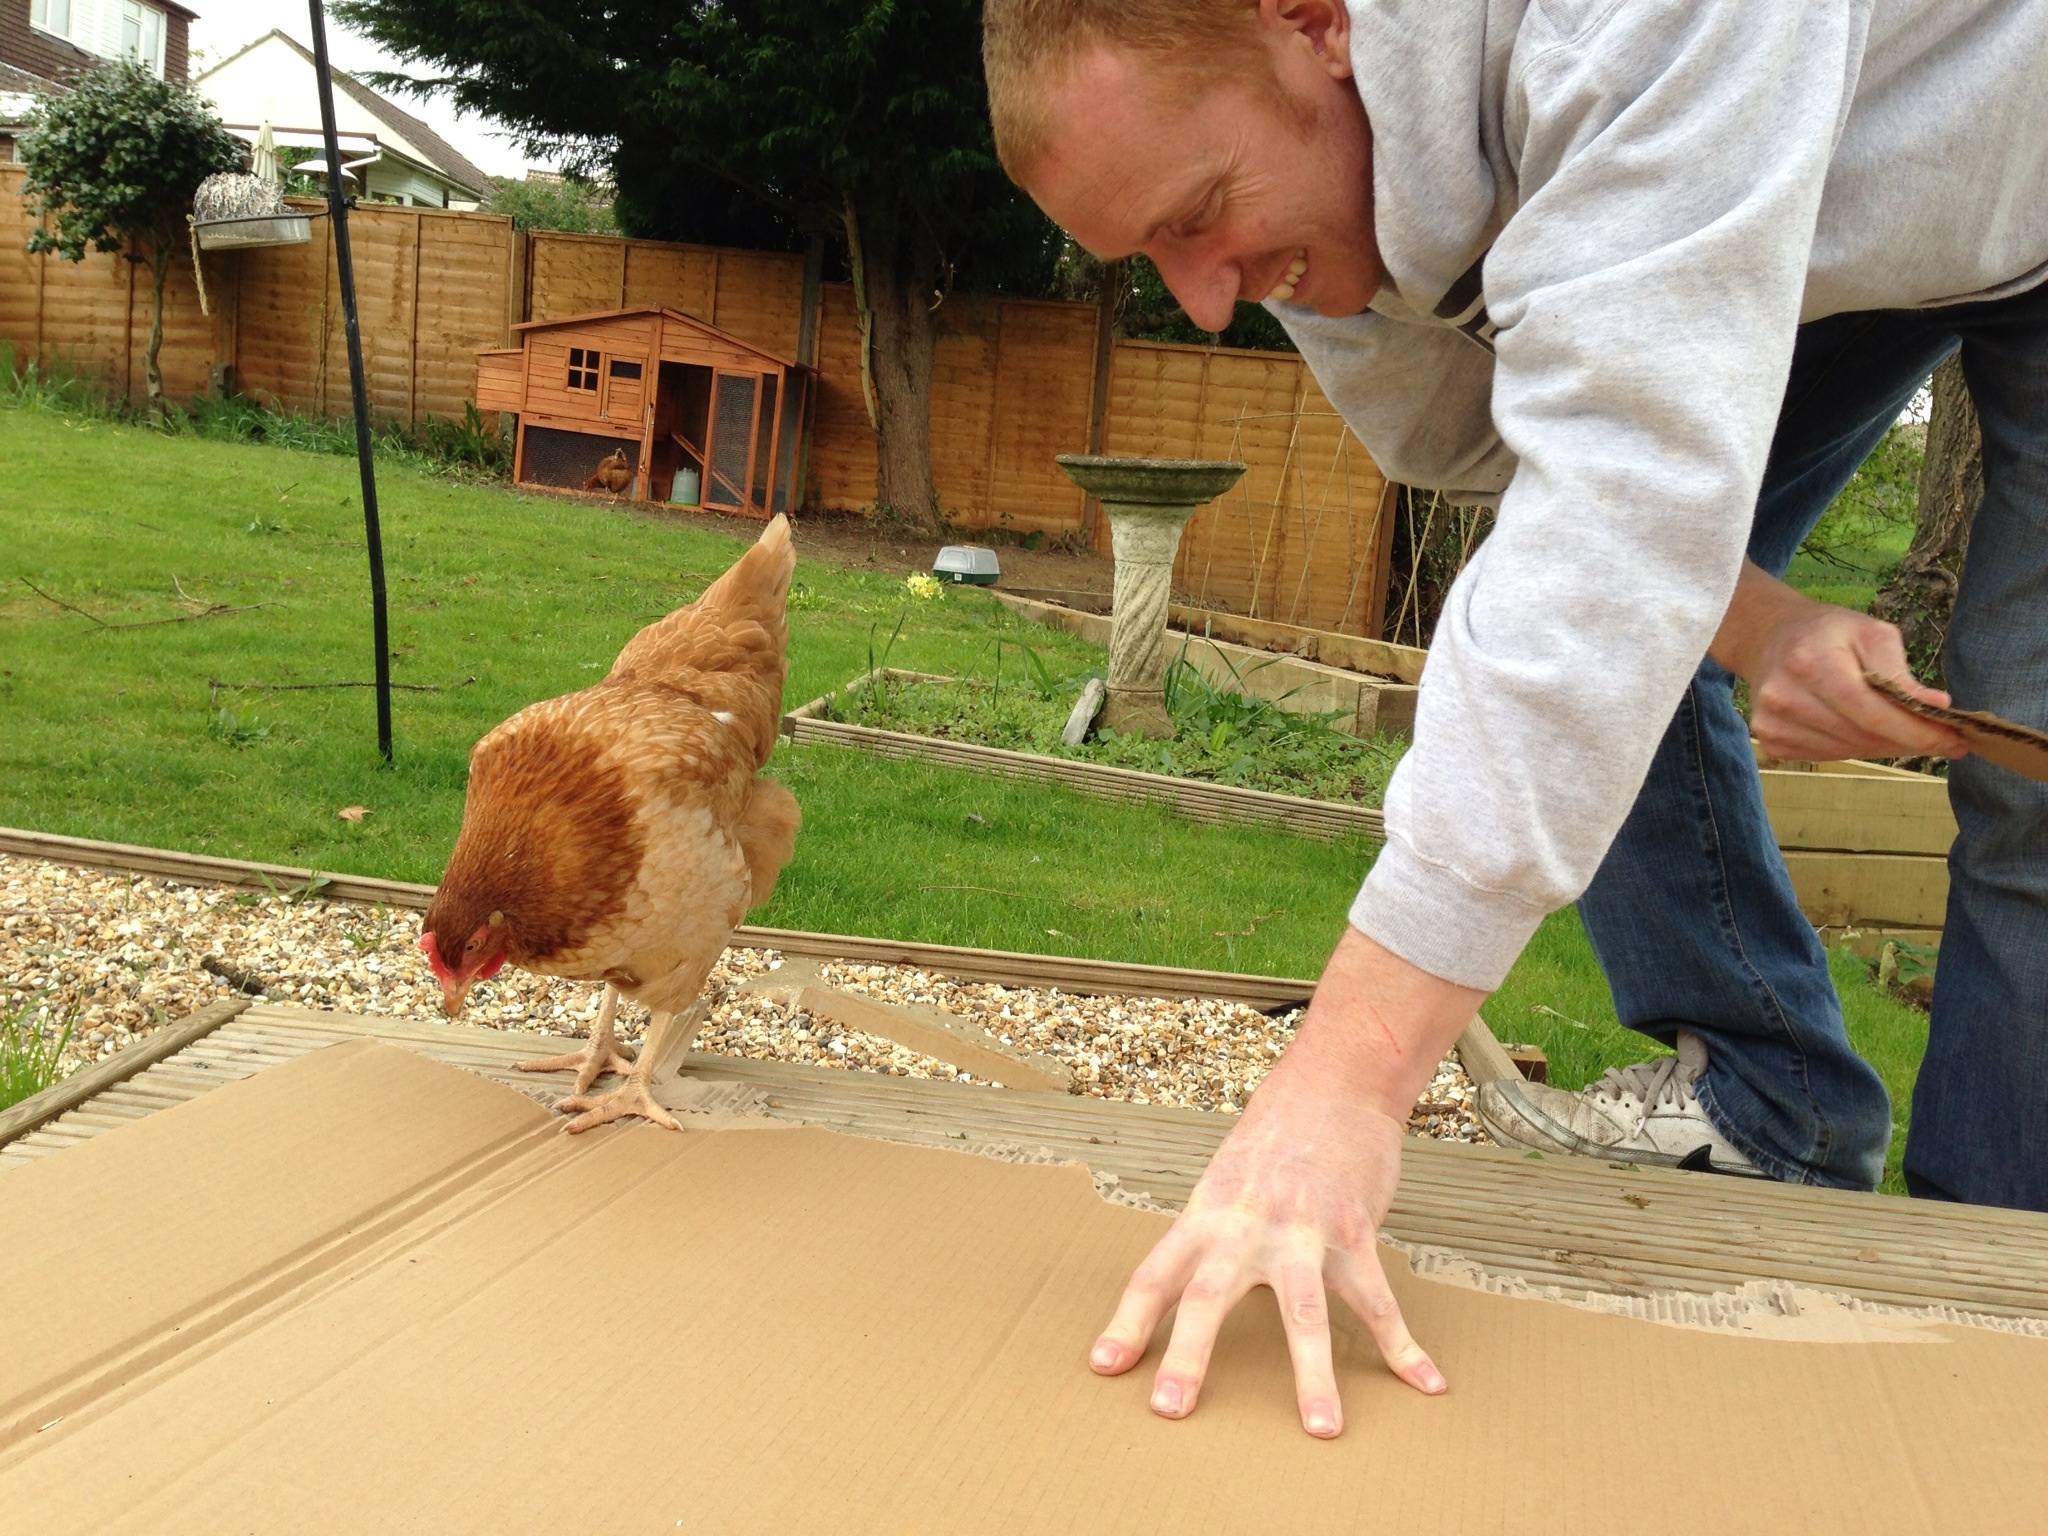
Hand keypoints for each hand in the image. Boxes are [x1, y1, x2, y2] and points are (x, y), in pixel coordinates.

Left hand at [1089, 927, 1478, 1435]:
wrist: (1334, 1083)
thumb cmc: (1276, 1136)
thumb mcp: (1226, 1182)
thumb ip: (1212, 1237)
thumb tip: (1196, 1291)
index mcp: (1206, 1214)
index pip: (1155, 1273)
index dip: (1128, 1322)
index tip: (1103, 1366)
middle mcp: (1245, 1224)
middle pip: (1209, 1295)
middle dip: (1189, 1355)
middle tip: (1169, 1409)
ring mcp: (1302, 1230)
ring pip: (1303, 1310)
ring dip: (1311, 1373)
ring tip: (1320, 1429)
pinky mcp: (1353, 1232)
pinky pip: (1378, 1300)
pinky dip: (1403, 1346)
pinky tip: (1426, 1381)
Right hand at [1711, 561, 1966, 761]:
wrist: (1770, 639)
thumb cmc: (1828, 633)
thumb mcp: (1872, 634)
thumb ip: (1901, 673)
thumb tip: (1937, 708)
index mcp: (1810, 662)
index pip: (1872, 714)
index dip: (1917, 733)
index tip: (1955, 741)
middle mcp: (1783, 697)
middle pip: (1863, 736)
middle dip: (1908, 740)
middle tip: (1940, 738)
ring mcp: (1771, 724)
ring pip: (1848, 751)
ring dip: (1883, 745)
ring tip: (1899, 728)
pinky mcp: (1770, 741)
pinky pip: (1827, 756)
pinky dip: (1854, 746)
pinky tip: (1859, 727)